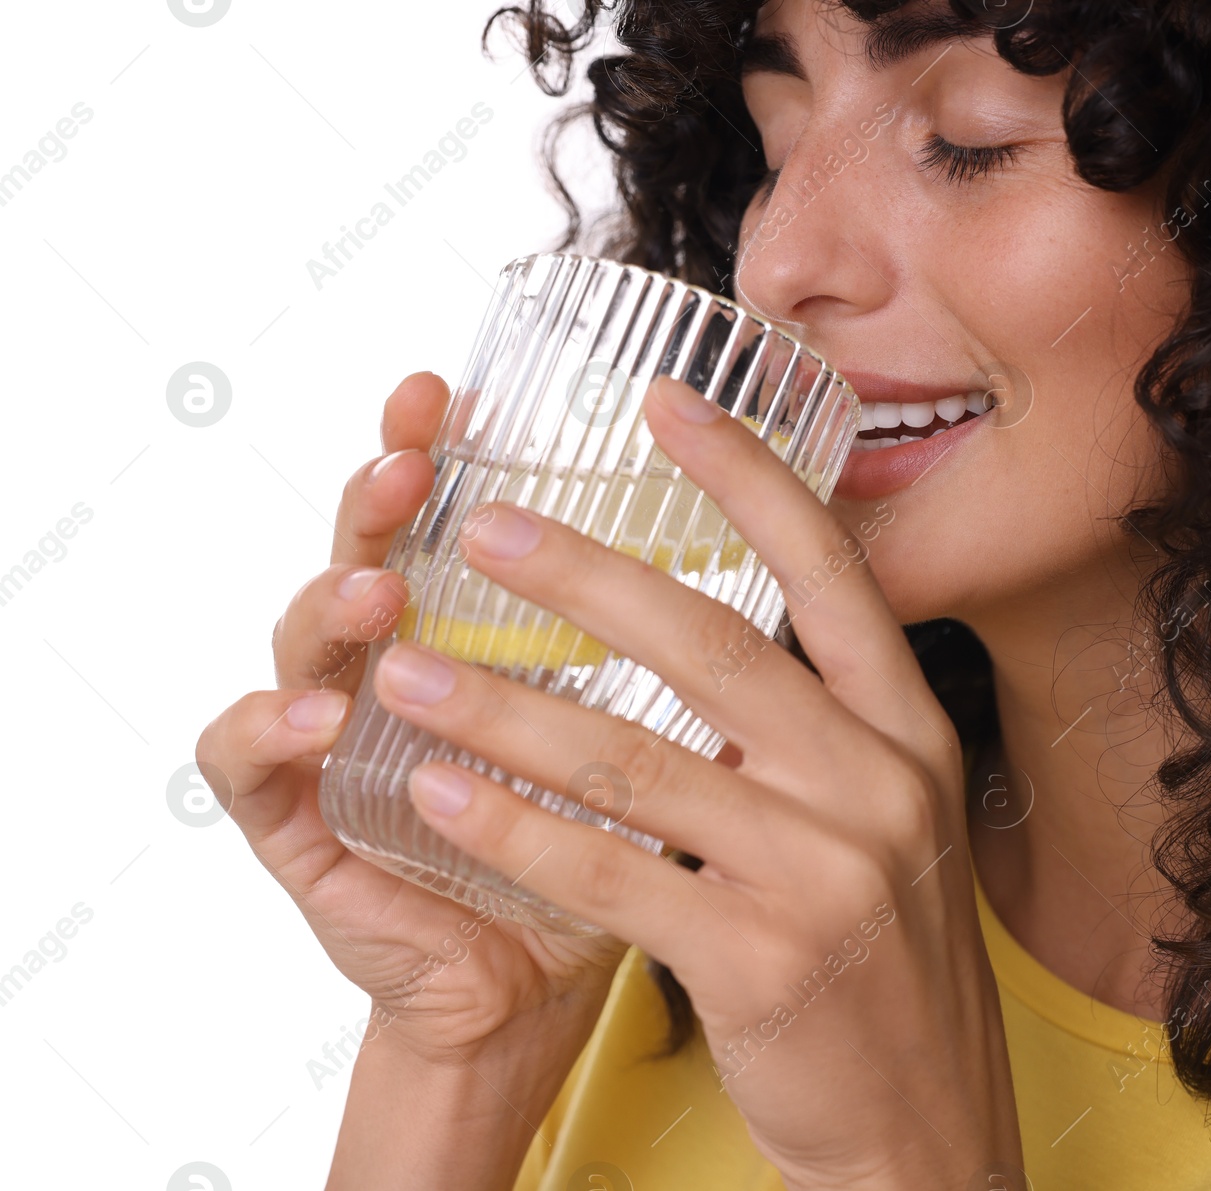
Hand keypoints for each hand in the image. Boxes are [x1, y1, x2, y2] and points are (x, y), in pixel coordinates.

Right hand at [194, 372, 628, 1071]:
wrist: (541, 980)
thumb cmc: (599, 850)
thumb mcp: (641, 738)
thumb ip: (668, 655)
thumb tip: (781, 556)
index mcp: (471, 631)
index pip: (444, 518)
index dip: (447, 449)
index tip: (473, 390)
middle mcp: (392, 662)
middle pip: (364, 547)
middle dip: (381, 489)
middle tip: (416, 443)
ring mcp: (328, 735)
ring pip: (300, 636)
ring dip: (335, 597)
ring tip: (384, 580)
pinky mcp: (293, 821)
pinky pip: (246, 763)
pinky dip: (271, 726)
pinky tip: (327, 713)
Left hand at [369, 376, 1023, 1187]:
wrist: (924, 1121)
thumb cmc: (882, 960)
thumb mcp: (885, 822)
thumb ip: (818, 731)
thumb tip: (714, 639)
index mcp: (909, 730)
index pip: (828, 571)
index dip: (745, 477)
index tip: (664, 405)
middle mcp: (878, 781)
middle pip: (714, 642)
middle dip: (584, 574)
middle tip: (485, 525)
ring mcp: (824, 870)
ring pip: (637, 757)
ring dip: (506, 706)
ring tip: (409, 671)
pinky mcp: (760, 958)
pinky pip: (609, 871)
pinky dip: (513, 828)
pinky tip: (439, 793)